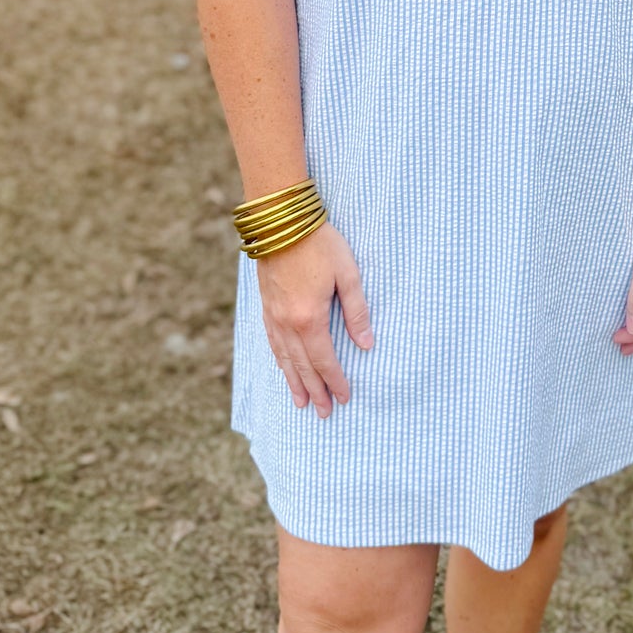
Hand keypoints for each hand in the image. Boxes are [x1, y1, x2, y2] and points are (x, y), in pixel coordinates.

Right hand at [256, 221, 374, 415]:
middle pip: (303, 365)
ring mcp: (273, 315)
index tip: (343, 398)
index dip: (335, 380)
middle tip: (324, 413)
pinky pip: (272, 342)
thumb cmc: (319, 243)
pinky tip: (283, 367)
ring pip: (284, 357)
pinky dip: (279, 360)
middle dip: (315, 390)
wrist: (281, 220)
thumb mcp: (347, 275)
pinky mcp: (266, 305)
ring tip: (301, 401)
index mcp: (310, 318)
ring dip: (294, 381)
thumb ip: (356, 312)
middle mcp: (288, 323)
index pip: (325, 359)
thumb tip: (366, 345)